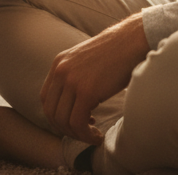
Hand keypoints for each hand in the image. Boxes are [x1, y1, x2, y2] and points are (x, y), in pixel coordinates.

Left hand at [41, 14, 149, 144]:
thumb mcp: (85, 60)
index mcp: (59, 63)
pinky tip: (97, 135)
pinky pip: (78, 123)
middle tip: (82, 133)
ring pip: (63, 121)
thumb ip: (74, 75)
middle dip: (65, 128)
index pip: (46, 98)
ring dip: (77, 134)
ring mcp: (72, 81)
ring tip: (92, 135)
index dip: (56, 115)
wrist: (131, 40)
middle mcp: (61, 71)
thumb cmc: (115, 52)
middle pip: (51, 112)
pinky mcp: (86, 92)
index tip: (73, 121)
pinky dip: (86, 135)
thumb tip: (74, 102)